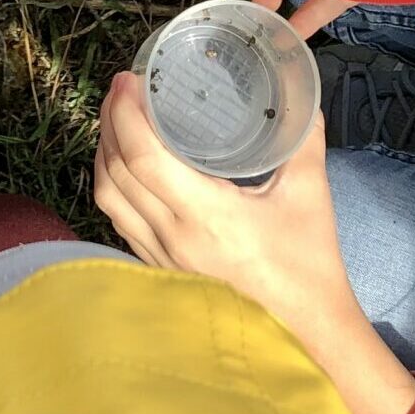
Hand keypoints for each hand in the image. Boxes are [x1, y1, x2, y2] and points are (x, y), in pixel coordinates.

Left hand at [93, 74, 414, 413]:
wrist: (308, 334)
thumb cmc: (309, 266)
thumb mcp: (310, 193)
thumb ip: (302, 137)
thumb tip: (298, 91)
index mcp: (206, 218)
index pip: (142, 159)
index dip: (125, 113)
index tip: (128, 79)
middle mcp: (172, 240)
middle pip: (115, 174)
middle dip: (109, 123)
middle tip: (122, 88)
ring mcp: (162, 260)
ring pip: (108, 200)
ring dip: (105, 154)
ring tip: (119, 120)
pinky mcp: (161, 272)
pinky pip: (119, 222)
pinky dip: (114, 186)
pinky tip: (128, 168)